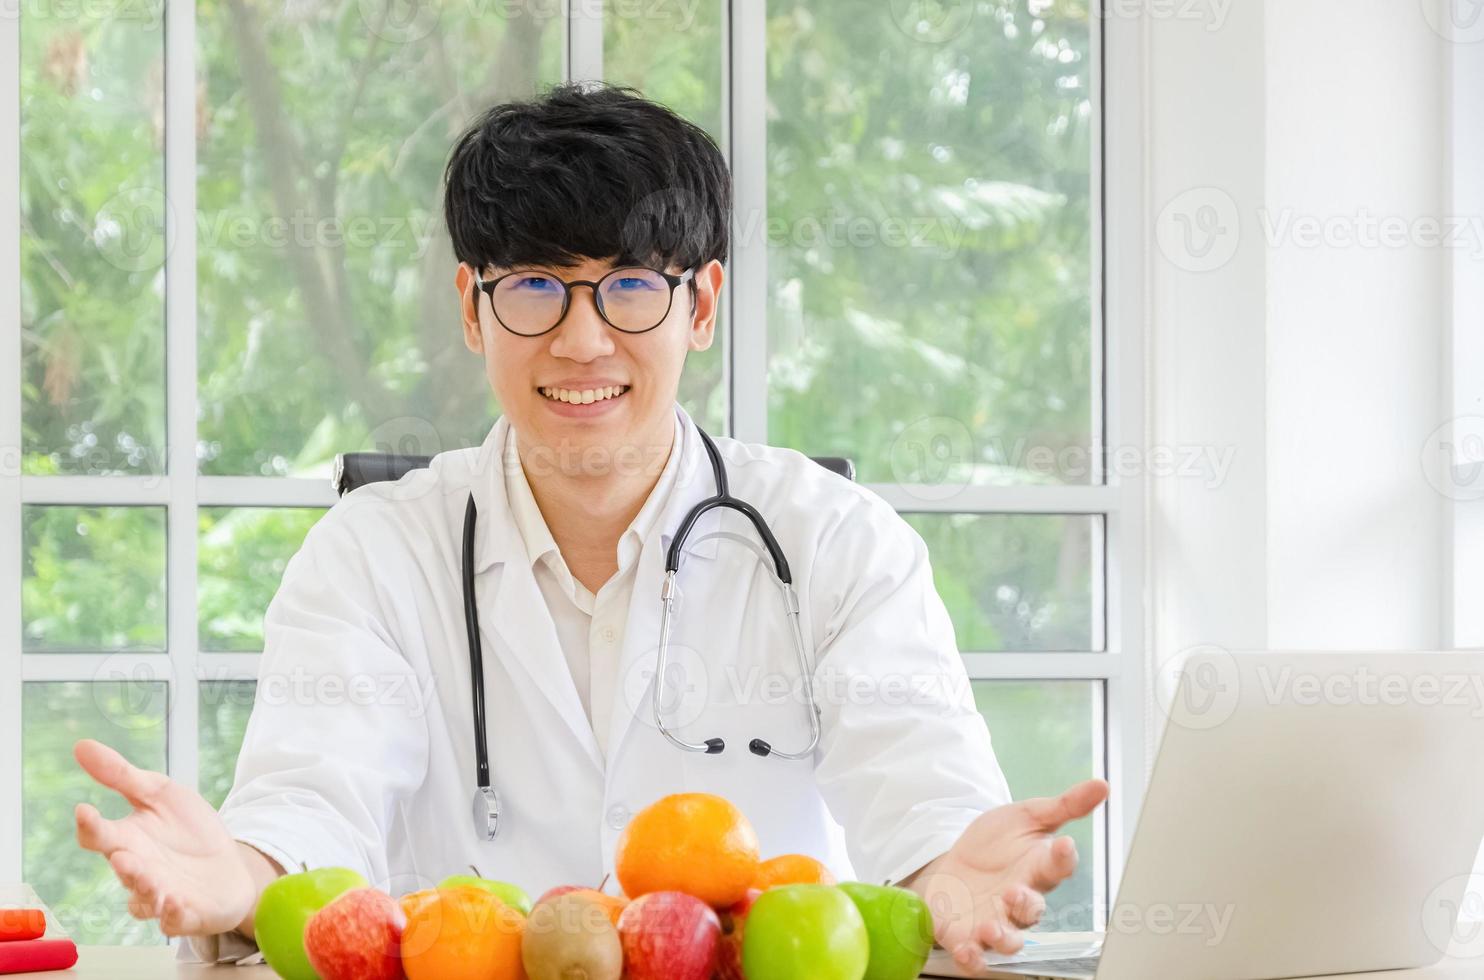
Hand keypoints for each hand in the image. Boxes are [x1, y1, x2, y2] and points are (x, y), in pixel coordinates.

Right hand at [72, 739, 269, 937]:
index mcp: (127, 839)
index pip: (98, 836)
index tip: (84, 810)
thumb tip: (80, 745)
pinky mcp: (184, 914)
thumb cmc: (187, 829)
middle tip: (122, 854)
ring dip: (144, 889)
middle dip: (123, 864)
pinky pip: (173, 919)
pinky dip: (173, 913)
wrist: (229, 863)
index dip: (90, 825)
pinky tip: (176, 903)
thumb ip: (121, 775)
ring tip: (148, 878)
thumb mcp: (160, 793)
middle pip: (122, 869)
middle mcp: (137, 870)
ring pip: (143, 898)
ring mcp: (158, 894)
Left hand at [906, 778, 1108, 972]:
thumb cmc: (994, 846)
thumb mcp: (1024, 817)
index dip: (1062, 857)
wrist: (952, 867)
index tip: (1063, 845)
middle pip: (1033, 909)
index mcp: (1037, 869)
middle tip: (1013, 891)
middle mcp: (1021, 901)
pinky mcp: (969, 937)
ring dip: (1002, 938)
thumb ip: (1063, 806)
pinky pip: (976, 957)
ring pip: (1009, 940)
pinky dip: (972, 959)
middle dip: (1025, 903)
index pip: (1058, 865)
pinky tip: (965, 950)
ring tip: (990, 927)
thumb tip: (1101, 785)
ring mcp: (996, 921)